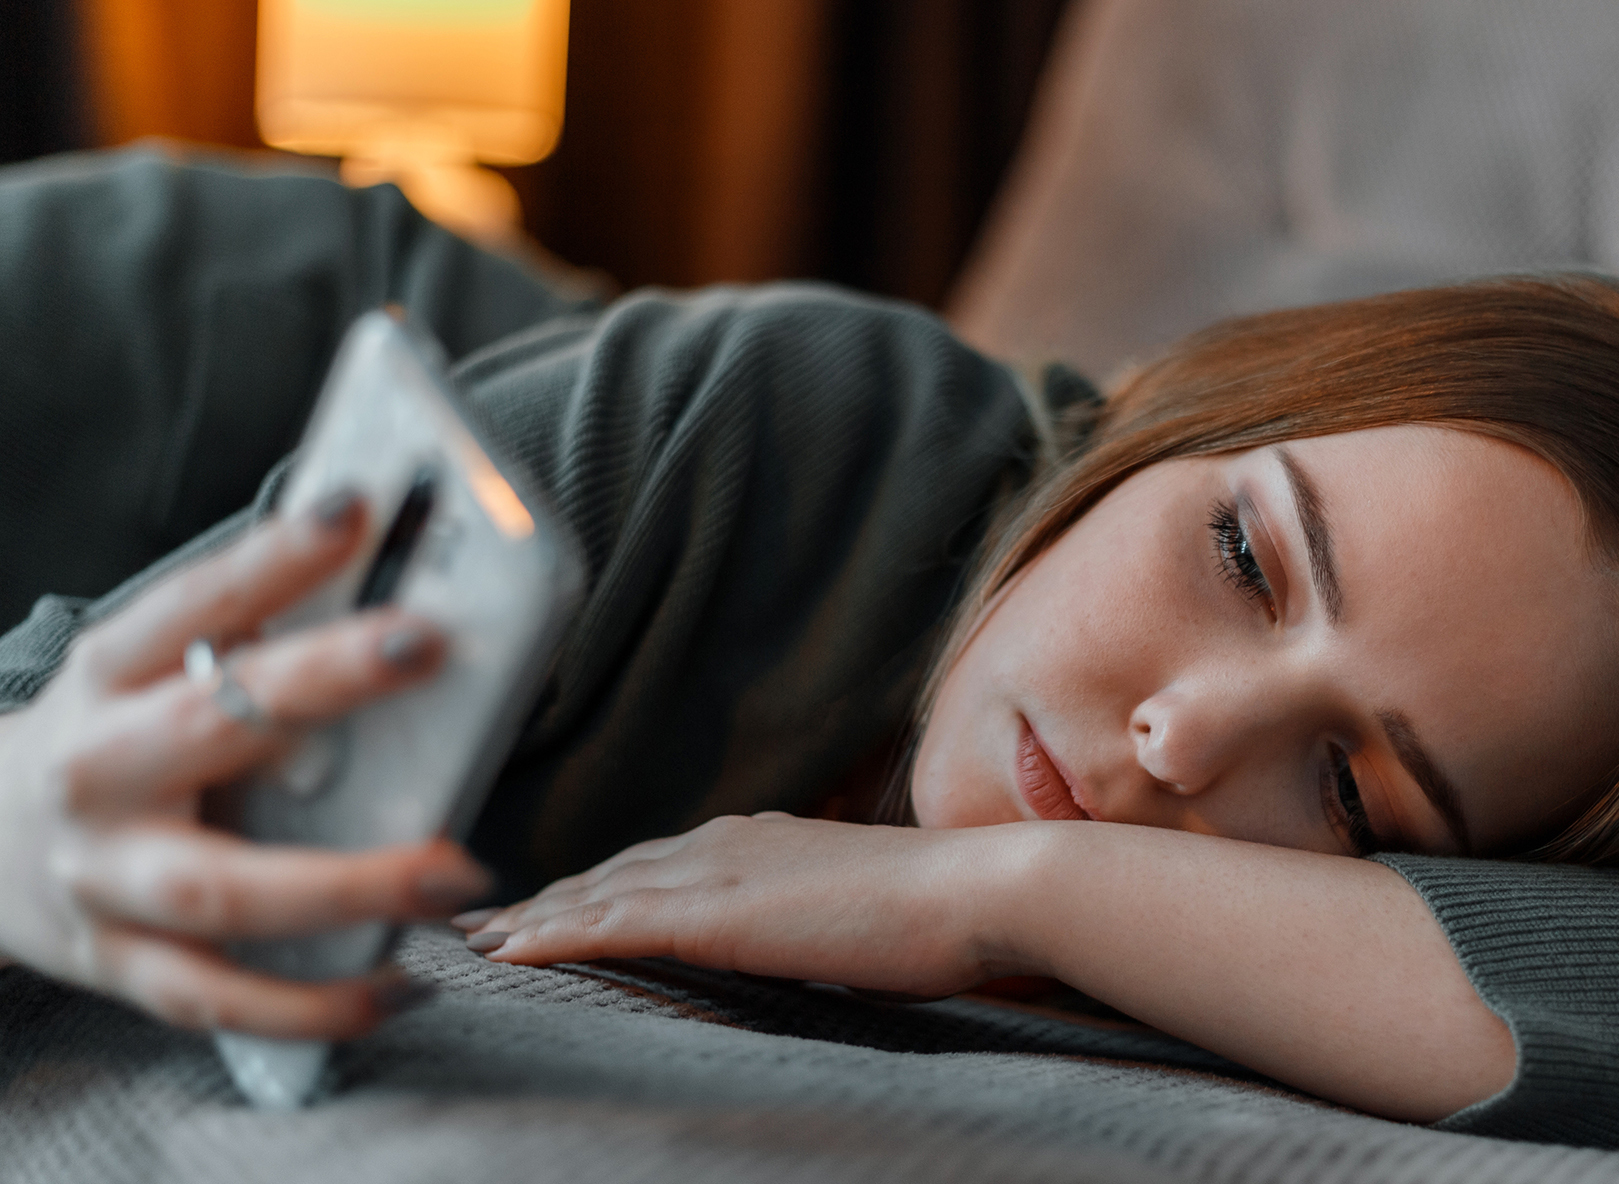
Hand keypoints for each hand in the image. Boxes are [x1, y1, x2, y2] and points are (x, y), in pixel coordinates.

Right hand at [0, 493, 489, 1038]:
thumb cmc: (117, 737)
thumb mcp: (154, 672)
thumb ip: (255, 640)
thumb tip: (402, 587)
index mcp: (108, 679)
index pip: (192, 605)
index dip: (270, 559)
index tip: (353, 508)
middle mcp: (96, 775)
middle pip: (208, 729)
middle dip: (321, 683)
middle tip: (428, 643)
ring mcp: (103, 881)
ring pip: (223, 893)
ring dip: (348, 885)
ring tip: (455, 871)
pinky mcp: (121, 967)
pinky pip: (222, 999)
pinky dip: (314, 1004)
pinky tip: (399, 984)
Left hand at [458, 813, 1027, 998]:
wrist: (971, 888)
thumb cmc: (936, 910)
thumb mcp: (854, 908)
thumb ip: (807, 915)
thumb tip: (797, 938)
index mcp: (757, 842)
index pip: (653, 865)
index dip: (592, 886)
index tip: (543, 904)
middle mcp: (724, 844)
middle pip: (608, 874)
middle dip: (542, 898)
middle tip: (476, 919)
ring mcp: (717, 872)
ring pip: (596, 897)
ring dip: (528, 917)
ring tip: (470, 940)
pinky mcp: (716, 914)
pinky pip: (611, 926)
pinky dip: (552, 937)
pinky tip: (506, 953)